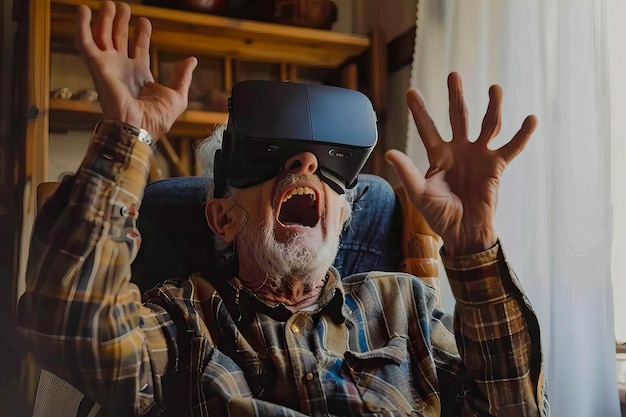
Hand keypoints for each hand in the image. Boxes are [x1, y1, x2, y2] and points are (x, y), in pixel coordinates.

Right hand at [75, 1, 196, 138]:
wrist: (138, 128)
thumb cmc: (156, 119)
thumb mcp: (178, 96)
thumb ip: (183, 77)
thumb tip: (192, 60)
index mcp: (140, 76)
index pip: (139, 49)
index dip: (141, 34)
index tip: (144, 21)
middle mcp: (123, 69)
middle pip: (119, 39)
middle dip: (120, 23)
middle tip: (123, 6)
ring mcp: (109, 67)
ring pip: (103, 37)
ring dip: (105, 20)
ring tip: (109, 3)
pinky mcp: (97, 66)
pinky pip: (84, 43)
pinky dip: (81, 26)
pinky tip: (83, 10)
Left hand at [386, 72, 535, 255]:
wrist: (464, 232)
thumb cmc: (439, 215)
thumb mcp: (420, 194)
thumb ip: (407, 172)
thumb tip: (389, 152)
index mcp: (438, 156)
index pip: (427, 128)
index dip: (419, 110)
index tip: (410, 91)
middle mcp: (459, 150)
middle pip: (458, 117)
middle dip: (456, 96)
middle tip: (454, 75)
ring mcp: (479, 156)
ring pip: (487, 125)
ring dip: (492, 107)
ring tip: (495, 88)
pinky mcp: (496, 166)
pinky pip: (511, 147)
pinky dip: (522, 134)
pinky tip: (531, 119)